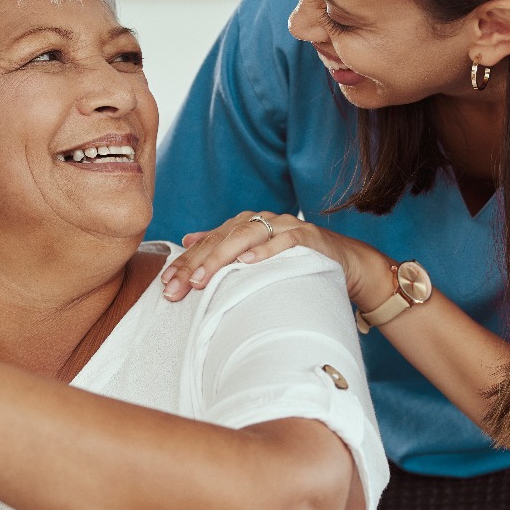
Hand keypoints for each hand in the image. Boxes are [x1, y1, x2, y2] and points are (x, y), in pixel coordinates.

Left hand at [160, 209, 393, 309]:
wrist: (343, 261)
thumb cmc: (293, 262)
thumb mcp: (255, 255)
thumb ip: (223, 245)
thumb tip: (187, 239)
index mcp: (243, 225)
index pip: (207, 243)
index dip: (185, 263)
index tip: (166, 285)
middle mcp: (260, 221)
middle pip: (220, 240)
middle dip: (195, 265)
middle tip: (177, 288)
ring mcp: (282, 226)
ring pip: (245, 237)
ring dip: (222, 258)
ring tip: (202, 279)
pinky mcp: (305, 235)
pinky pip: (282, 241)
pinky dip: (265, 251)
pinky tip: (247, 263)